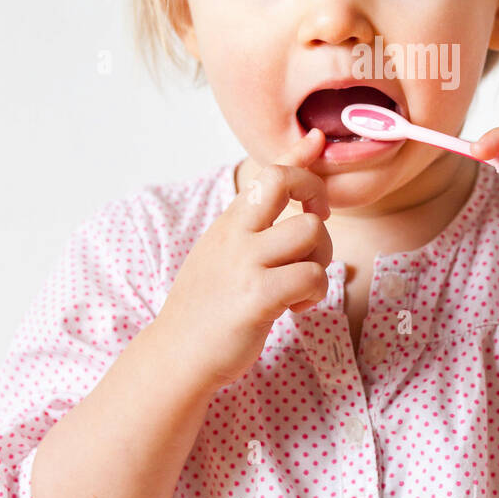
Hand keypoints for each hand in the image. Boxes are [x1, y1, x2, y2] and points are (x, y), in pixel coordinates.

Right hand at [156, 128, 332, 390]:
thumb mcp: (221, 254)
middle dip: (317, 196)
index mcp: (229, 223)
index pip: (265, 172)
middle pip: (285, 182)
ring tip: (304, 280)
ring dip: (321, 256)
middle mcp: (235, 235)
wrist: (176, 356)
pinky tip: (297, 306)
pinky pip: (311, 276)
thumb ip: (249, 227)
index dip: (297, 154)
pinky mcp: (257, 297)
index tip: (317, 141)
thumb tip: (274, 198)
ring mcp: (245, 264)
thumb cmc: (206, 307)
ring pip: (310, 232)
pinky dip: (315, 292)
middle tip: (318, 224)